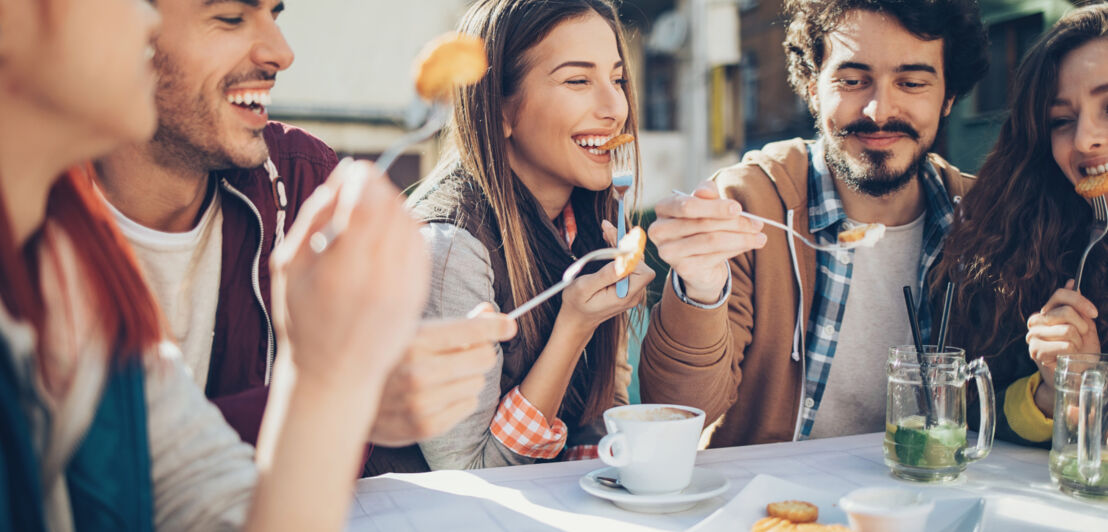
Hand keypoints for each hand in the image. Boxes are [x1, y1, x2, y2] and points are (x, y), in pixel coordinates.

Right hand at [270, 159, 429, 391]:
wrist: (335, 375)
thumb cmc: (304, 320)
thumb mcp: (290, 267)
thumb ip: (313, 218)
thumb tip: (342, 178)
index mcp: (342, 271)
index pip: (368, 204)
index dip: (364, 178)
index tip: (355, 170)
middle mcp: (380, 279)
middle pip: (393, 209)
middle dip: (378, 188)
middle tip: (361, 188)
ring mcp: (404, 289)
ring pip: (411, 224)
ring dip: (393, 206)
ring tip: (370, 213)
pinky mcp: (418, 295)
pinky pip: (420, 245)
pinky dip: (406, 230)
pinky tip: (386, 235)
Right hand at [369, 304, 516, 445]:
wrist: (343, 399)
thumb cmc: (383, 359)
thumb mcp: (410, 331)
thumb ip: (452, 324)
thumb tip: (490, 312)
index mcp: (414, 341)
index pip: (473, 331)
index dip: (496, 326)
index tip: (508, 325)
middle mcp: (419, 373)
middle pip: (484, 358)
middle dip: (478, 353)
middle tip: (462, 353)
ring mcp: (423, 402)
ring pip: (478, 383)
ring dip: (466, 378)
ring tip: (441, 376)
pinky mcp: (426, 426)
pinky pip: (469, 406)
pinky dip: (460, 399)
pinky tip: (437, 395)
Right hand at [557, 220, 654, 332]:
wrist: (577, 319)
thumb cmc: (576, 304)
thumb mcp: (584, 288)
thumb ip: (605, 275)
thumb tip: (622, 261)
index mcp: (625, 296)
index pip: (642, 271)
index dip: (631, 253)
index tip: (615, 238)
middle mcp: (634, 294)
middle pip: (639, 262)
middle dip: (624, 243)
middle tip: (606, 227)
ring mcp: (632, 290)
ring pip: (634, 261)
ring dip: (621, 245)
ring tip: (607, 230)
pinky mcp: (627, 285)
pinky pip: (629, 264)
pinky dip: (620, 251)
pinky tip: (610, 240)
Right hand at [648, 179, 764, 302]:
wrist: (697, 260)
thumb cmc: (701, 224)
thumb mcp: (705, 204)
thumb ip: (706, 194)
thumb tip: (707, 191)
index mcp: (663, 208)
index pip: (687, 206)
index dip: (714, 207)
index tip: (738, 208)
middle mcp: (660, 231)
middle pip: (703, 224)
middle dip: (735, 223)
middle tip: (758, 224)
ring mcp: (669, 252)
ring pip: (712, 241)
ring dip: (741, 239)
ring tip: (760, 237)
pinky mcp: (683, 269)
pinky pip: (715, 257)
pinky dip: (735, 250)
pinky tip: (748, 246)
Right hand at [1026, 280, 1099, 414]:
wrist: (1074, 376)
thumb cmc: (1080, 351)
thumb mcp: (1084, 325)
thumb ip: (1077, 305)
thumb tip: (1072, 281)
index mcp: (1047, 311)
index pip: (1060, 294)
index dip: (1080, 301)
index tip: (1094, 314)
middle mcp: (1036, 320)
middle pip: (1066, 311)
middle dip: (1082, 326)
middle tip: (1081, 337)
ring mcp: (1034, 335)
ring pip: (1067, 329)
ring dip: (1078, 341)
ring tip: (1073, 349)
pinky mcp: (1036, 350)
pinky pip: (1065, 345)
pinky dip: (1072, 352)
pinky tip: (1066, 356)